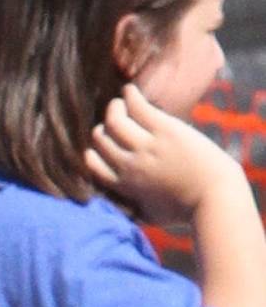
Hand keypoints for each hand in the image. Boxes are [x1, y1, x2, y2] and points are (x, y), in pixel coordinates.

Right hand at [84, 82, 244, 220]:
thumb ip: (131, 210)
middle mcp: (129, 165)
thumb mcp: (150, 216)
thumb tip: (120, 209)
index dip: (94, 150)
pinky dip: (130, 96)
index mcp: (123, 186)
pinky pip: (138, 108)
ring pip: (114, 121)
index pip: (92, 163)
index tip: (104, 142)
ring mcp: (146, 147)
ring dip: (114, 108)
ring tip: (120, 102)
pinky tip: (130, 90)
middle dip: (103, 127)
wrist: (214, 198)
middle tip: (114, 118)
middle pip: (100, 139)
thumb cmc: (185, 211)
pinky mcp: (165, 131)